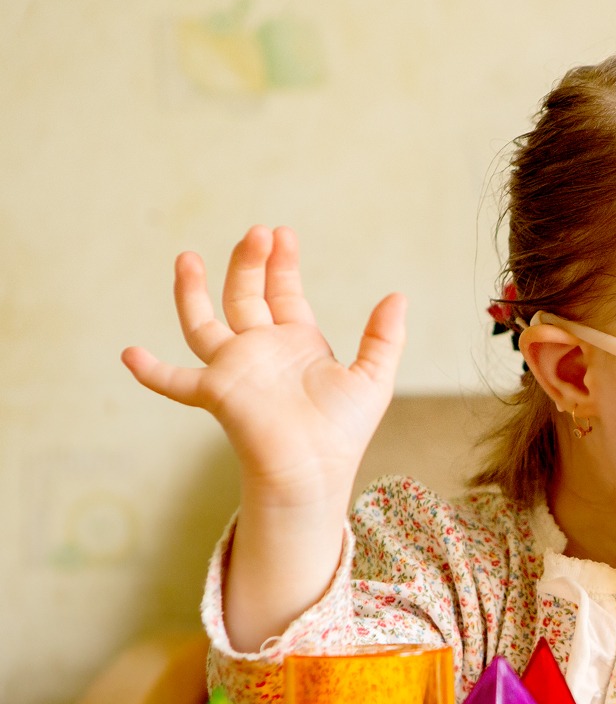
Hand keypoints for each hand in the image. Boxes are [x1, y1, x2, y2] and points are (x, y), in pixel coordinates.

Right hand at [122, 226, 406, 507]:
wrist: (318, 471)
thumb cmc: (343, 432)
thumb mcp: (372, 378)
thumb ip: (384, 338)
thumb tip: (399, 296)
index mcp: (297, 343)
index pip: (283, 292)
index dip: (281, 264)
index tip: (282, 233)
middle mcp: (261, 350)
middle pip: (245, 296)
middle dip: (250, 263)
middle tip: (258, 232)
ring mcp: (235, 369)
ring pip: (203, 322)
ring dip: (193, 292)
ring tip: (188, 258)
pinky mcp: (217, 393)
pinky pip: (175, 382)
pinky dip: (151, 372)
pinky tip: (129, 355)